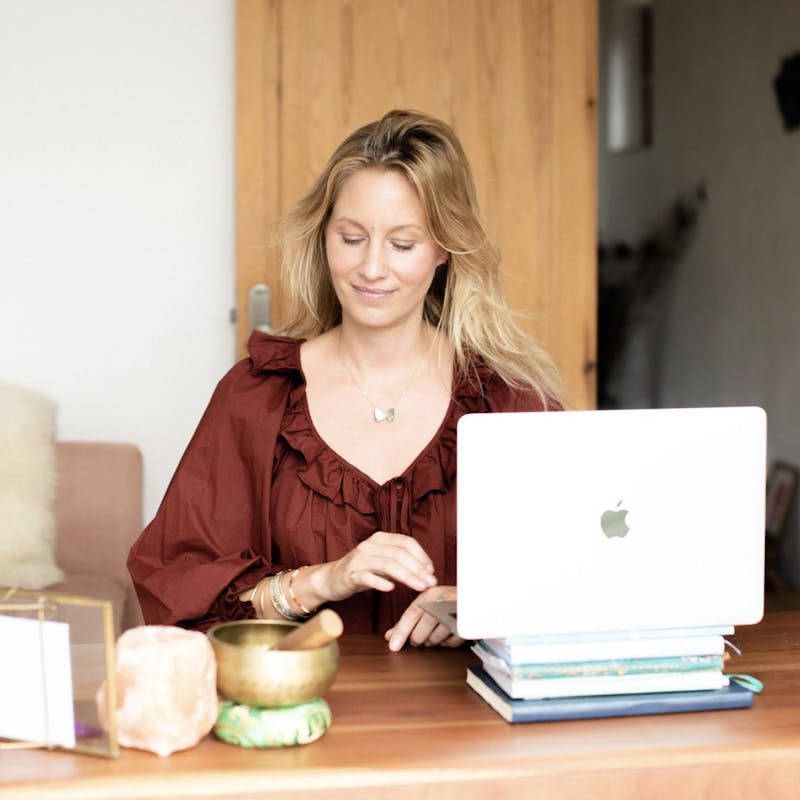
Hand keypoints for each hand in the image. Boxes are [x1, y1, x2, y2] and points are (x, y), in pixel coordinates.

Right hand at [314, 531, 436, 602]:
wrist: (331, 579)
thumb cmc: (362, 570)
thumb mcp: (383, 563)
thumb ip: (401, 563)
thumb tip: (426, 571)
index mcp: (380, 539)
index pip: (406, 542)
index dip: (422, 556)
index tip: (431, 571)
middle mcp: (370, 545)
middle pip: (399, 554)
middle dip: (418, 569)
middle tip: (430, 582)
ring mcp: (359, 559)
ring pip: (387, 565)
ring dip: (407, 576)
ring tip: (419, 587)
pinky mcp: (350, 574)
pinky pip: (367, 577)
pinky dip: (380, 582)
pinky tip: (391, 589)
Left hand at [384, 585, 463, 651]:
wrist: (477, 597)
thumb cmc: (447, 603)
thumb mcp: (428, 605)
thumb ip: (408, 620)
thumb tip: (389, 636)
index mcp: (431, 594)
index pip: (412, 614)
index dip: (401, 631)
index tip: (393, 646)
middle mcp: (443, 600)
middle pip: (423, 629)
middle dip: (419, 638)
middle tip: (419, 638)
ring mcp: (456, 612)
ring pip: (436, 638)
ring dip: (433, 641)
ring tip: (436, 633)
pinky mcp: (467, 624)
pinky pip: (451, 642)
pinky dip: (447, 643)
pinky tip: (447, 634)